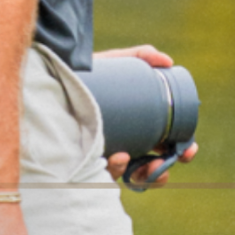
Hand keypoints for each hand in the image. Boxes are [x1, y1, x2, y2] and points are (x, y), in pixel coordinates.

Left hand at [92, 45, 197, 188]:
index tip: (189, 147)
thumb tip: (167, 60)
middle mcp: (119, 148)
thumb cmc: (82, 78)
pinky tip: (119, 157)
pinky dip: (116, 168)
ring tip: (147, 163)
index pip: (161, 146)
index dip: (179, 150)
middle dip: (166, 169)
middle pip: (149, 169)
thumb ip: (139, 56)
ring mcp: (100, 159)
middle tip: (176, 159)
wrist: (45, 85)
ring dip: (146, 175)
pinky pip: (102, 177)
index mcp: (132, 131)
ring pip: (129, 178)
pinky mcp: (81, 166)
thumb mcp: (112, 65)